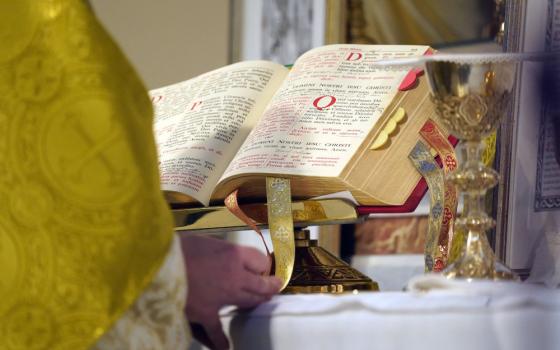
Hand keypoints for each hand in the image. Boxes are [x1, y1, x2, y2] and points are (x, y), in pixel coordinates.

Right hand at [180, 234, 281, 349]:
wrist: (155, 263)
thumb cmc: (176, 247)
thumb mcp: (203, 240)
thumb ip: (219, 251)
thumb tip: (226, 256)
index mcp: (233, 254)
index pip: (261, 261)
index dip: (263, 264)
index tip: (263, 265)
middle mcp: (234, 276)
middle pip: (261, 284)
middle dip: (269, 286)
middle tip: (274, 286)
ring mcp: (222, 297)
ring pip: (248, 302)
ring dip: (257, 302)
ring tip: (262, 302)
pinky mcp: (206, 314)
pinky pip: (218, 331)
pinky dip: (222, 341)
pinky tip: (226, 347)